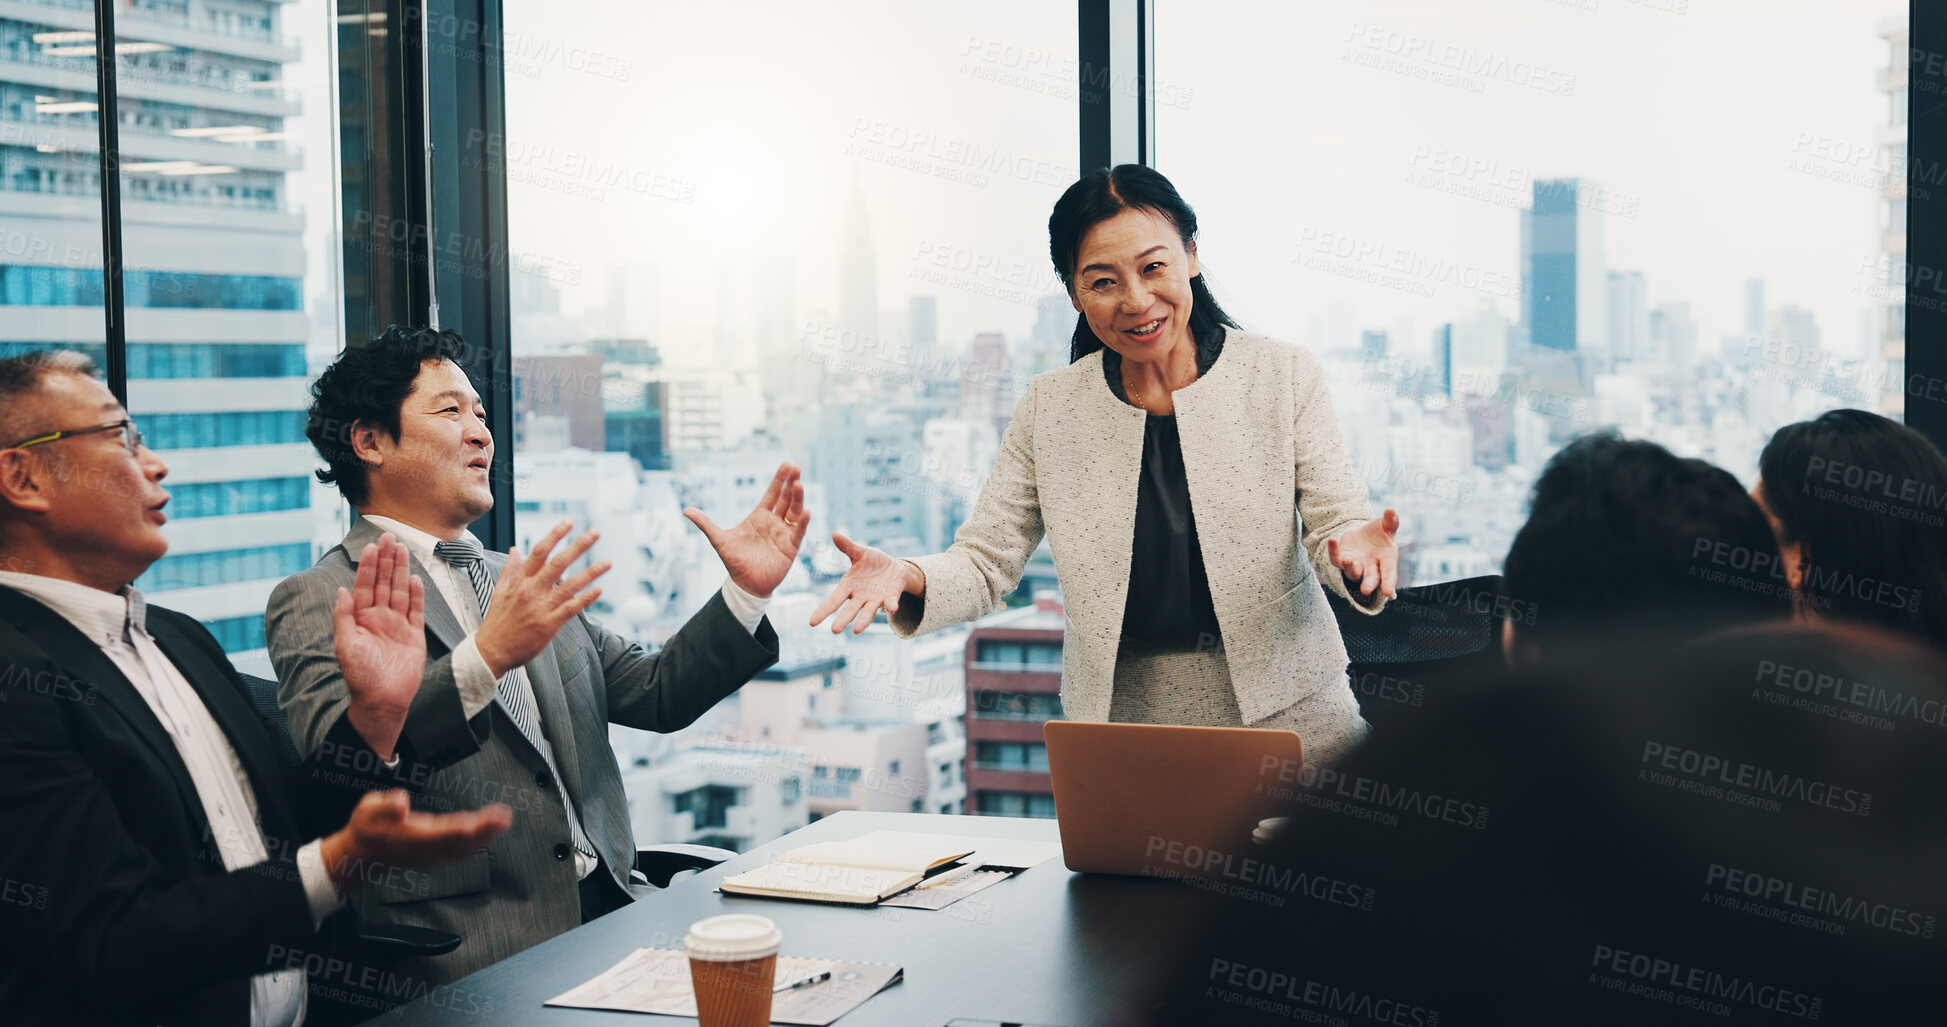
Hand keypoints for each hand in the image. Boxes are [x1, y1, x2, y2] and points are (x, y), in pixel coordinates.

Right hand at [321, 790, 510, 894]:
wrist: (363, 854)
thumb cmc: (367, 829)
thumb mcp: (367, 810)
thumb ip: (384, 805)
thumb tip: (400, 803)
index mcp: (408, 837)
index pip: (436, 835)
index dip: (455, 831)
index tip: (472, 824)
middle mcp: (424, 849)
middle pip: (457, 843)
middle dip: (481, 831)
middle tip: (501, 817)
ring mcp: (432, 854)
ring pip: (463, 848)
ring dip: (486, 836)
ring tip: (503, 821)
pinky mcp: (437, 853)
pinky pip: (463, 851)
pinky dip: (479, 842)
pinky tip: (492, 832)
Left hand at [333, 533, 425, 760]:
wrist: (383, 700)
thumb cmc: (360, 676)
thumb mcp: (344, 645)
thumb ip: (344, 617)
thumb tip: (341, 591)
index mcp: (361, 619)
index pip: (365, 586)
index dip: (369, 566)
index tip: (372, 546)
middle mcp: (379, 618)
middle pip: (384, 583)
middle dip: (386, 560)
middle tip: (389, 537)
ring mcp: (397, 626)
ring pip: (400, 591)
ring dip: (401, 570)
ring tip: (402, 549)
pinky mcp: (414, 635)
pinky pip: (416, 610)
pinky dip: (417, 594)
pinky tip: (415, 578)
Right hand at [475, 521, 609, 677]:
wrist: (492, 651)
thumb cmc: (497, 621)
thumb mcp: (499, 591)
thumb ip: (510, 569)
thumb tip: (516, 548)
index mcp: (520, 581)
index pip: (539, 552)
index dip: (555, 535)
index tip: (569, 523)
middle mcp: (531, 591)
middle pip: (558, 563)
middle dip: (578, 546)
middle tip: (595, 533)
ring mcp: (541, 608)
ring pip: (569, 585)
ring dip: (591, 573)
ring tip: (608, 562)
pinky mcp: (549, 625)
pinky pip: (571, 609)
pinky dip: (585, 599)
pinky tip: (599, 590)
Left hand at [683, 461, 807, 598]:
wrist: (745, 584)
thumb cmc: (734, 561)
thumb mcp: (718, 539)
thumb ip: (705, 523)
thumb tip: (686, 510)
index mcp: (759, 517)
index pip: (772, 494)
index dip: (779, 479)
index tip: (787, 464)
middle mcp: (774, 522)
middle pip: (785, 499)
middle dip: (791, 483)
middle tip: (796, 468)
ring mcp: (784, 534)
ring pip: (794, 512)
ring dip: (797, 498)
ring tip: (799, 484)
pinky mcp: (790, 548)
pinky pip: (799, 532)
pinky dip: (803, 522)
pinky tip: (806, 511)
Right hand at [809, 532, 919, 633]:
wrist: (894, 567)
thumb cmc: (873, 561)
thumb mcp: (860, 552)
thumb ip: (848, 546)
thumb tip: (834, 534)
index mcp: (849, 586)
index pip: (834, 600)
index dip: (823, 610)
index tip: (812, 623)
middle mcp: (860, 597)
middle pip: (849, 610)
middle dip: (842, 620)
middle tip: (834, 630)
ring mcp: (875, 599)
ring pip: (868, 612)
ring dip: (863, 621)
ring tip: (856, 630)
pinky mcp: (890, 598)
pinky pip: (890, 603)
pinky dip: (890, 606)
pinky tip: (891, 608)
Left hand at [1327, 508, 1399, 599]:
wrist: (1364, 535)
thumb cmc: (1381, 534)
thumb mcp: (1387, 526)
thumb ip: (1391, 521)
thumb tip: (1391, 511)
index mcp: (1386, 561)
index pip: (1388, 574)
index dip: (1389, 583)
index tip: (1388, 592)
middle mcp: (1371, 567)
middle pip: (1370, 578)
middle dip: (1368, 584)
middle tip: (1365, 590)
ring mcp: (1355, 564)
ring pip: (1351, 572)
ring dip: (1351, 568)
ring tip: (1349, 560)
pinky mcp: (1342, 558)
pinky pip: (1335, 558)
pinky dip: (1333, 551)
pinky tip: (1332, 540)